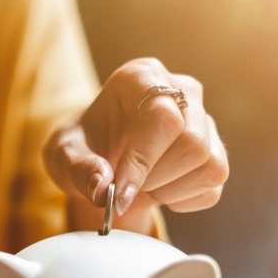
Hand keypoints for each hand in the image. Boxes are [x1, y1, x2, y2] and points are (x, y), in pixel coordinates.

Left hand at [43, 58, 228, 223]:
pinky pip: (213, 187)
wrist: (100, 161)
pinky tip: (159, 191)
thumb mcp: (62, 156)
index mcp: (141, 77)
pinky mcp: (215, 151)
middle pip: (193, 143)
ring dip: (170, 190)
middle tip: (124, 185)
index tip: (119, 192)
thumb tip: (102, 187)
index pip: (162, 116)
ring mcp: (204, 120)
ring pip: (211, 165)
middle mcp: (182, 91)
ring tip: (141, 185)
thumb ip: (77, 167)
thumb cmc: (82, 148)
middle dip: (155, 177)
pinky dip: (183, 201)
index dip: (144, 159)